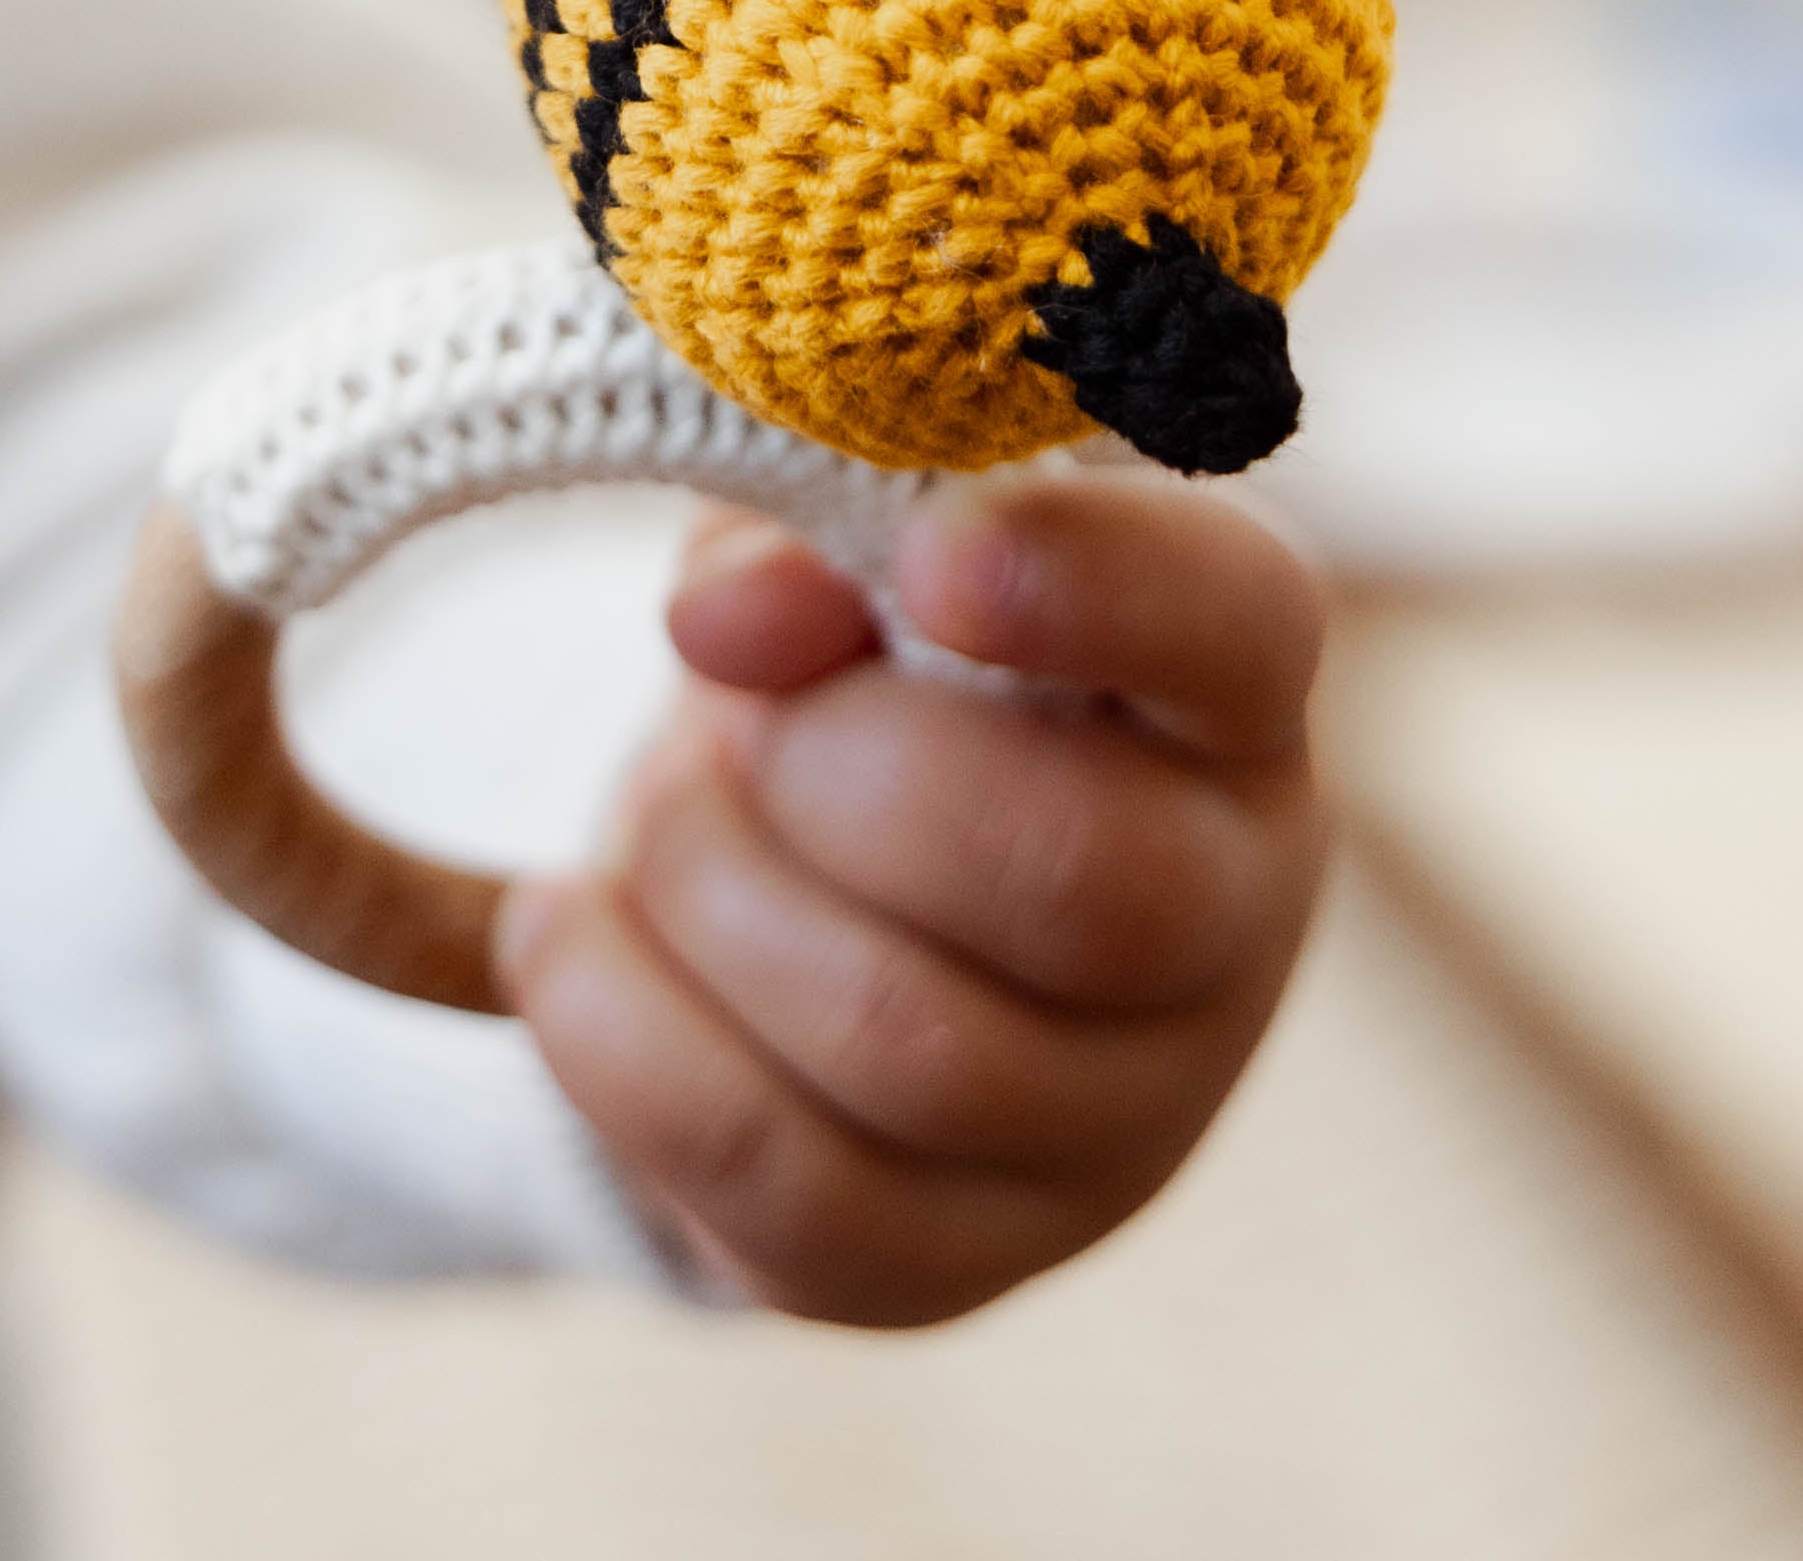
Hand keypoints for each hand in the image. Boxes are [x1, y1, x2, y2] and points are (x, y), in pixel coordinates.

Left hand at [493, 470, 1327, 1326]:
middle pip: (1069, 880)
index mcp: (1226, 700)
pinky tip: (569, 926)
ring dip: (710, 895)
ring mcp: (1113, 1131)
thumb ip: (807, 537)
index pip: (1233, 630)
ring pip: (911, 1048)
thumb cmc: (876, 681)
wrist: (833, 903)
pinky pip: (782, 1184)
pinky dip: (622, 1035)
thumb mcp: (842, 560)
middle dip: (834, 772)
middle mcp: (1226, 931)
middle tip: (736, 722)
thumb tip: (730, 614)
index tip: (930, 550)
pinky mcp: (952, 1265)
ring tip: (662, 817)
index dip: (1088, 584)